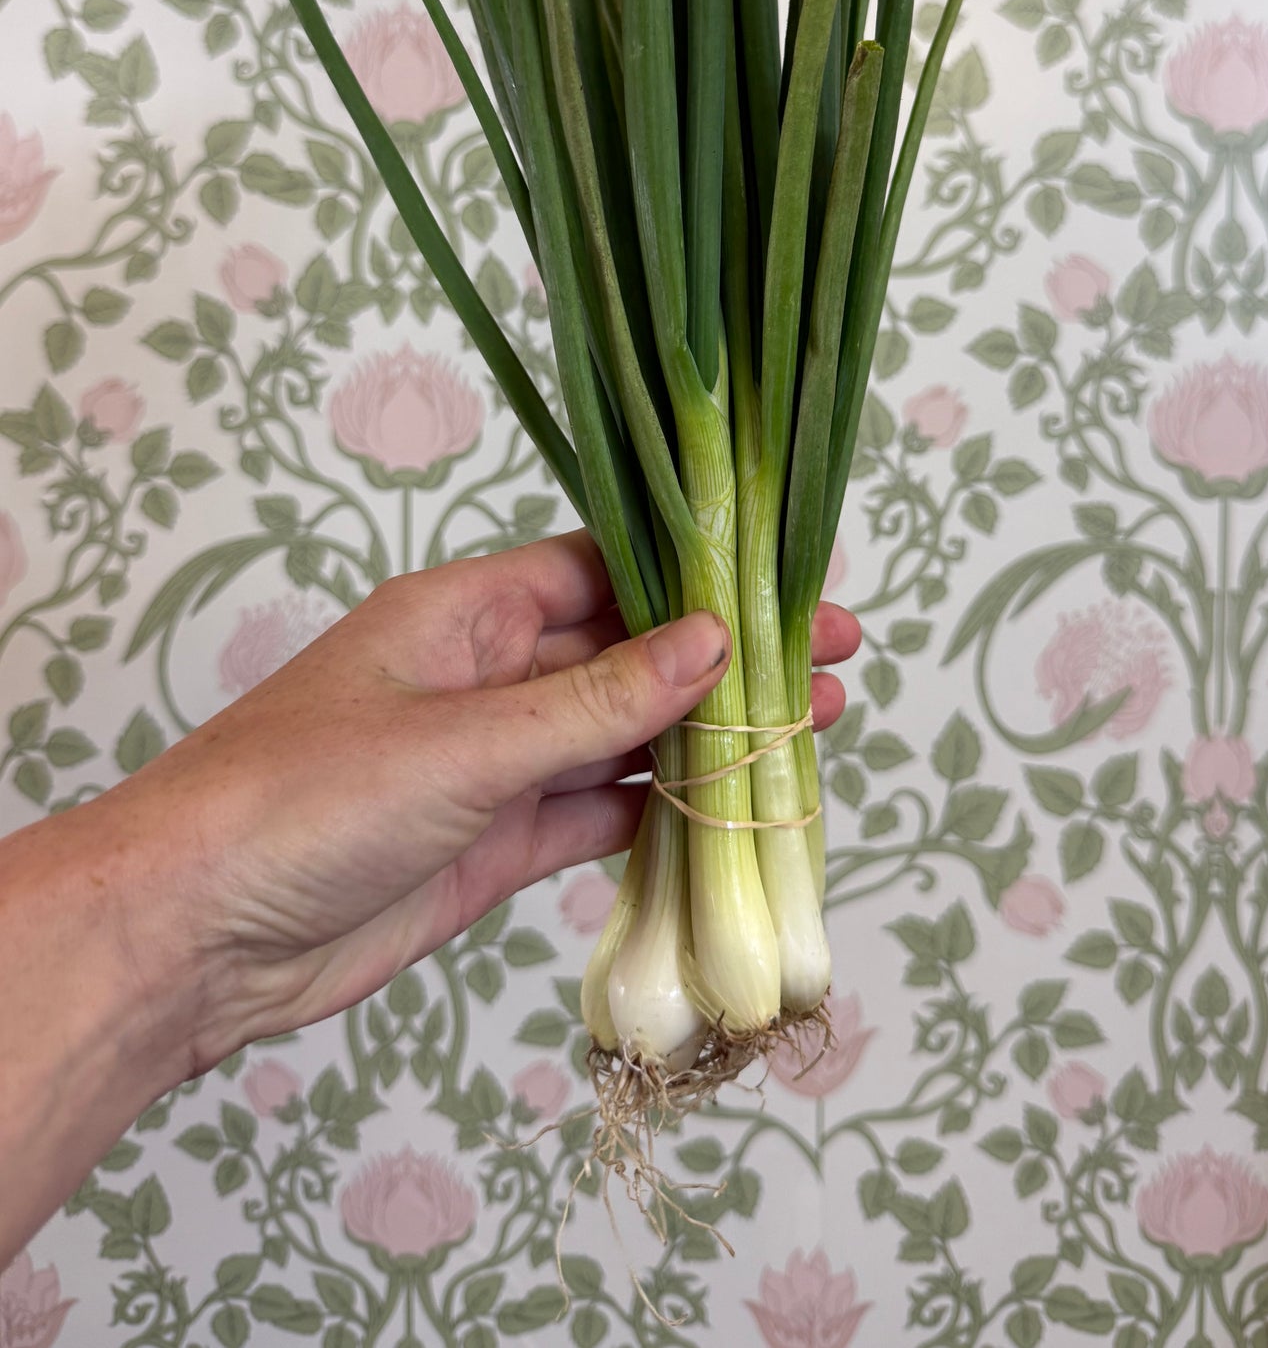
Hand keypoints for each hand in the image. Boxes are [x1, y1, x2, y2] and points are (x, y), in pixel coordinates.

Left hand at [107, 531, 858, 1072]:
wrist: (192, 938)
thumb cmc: (301, 799)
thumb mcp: (463, 740)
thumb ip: (595, 701)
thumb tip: (711, 641)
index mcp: (463, 613)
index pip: (602, 571)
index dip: (698, 575)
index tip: (789, 585)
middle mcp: (483, 677)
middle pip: (627, 655)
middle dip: (725, 660)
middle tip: (834, 662)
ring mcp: (489, 766)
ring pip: (620, 739)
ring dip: (707, 740)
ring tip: (810, 734)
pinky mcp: (490, 847)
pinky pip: (593, 817)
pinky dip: (659, 815)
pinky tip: (730, 812)